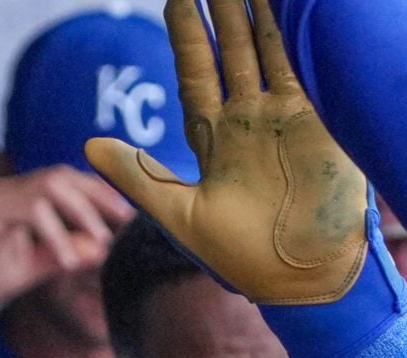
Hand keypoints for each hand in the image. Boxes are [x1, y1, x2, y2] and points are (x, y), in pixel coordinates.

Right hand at [0, 166, 131, 313]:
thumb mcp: (34, 267)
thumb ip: (65, 253)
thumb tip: (102, 248)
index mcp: (27, 198)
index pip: (72, 184)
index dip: (104, 196)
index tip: (133, 219)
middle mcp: (15, 188)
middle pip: (68, 175)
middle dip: (103, 196)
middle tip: (129, 223)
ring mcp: (2, 194)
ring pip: (54, 184)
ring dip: (83, 211)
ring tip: (102, 242)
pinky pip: (32, 208)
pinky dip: (55, 233)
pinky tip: (69, 260)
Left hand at [84, 0, 365, 307]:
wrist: (302, 281)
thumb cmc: (240, 259)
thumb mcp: (181, 215)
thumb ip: (138, 176)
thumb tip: (86, 147)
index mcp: (215, 138)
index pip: (197, 71)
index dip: (188, 33)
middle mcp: (250, 119)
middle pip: (234, 49)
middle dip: (226, 8)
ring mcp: (286, 117)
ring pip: (270, 50)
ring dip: (261, 11)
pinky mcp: (320, 122)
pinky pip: (306, 67)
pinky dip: (298, 35)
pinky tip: (292, 6)